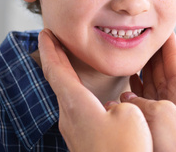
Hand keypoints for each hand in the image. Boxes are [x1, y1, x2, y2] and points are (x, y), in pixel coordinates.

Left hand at [38, 29, 151, 151]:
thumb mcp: (131, 117)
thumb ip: (122, 104)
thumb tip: (115, 107)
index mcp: (77, 105)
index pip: (56, 69)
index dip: (50, 49)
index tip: (45, 33)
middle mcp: (70, 117)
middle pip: (57, 80)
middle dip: (56, 59)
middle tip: (56, 43)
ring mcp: (75, 131)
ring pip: (68, 95)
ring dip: (67, 76)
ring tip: (72, 63)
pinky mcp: (84, 140)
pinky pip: (79, 109)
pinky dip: (80, 92)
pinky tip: (93, 95)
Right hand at [120, 32, 175, 151]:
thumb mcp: (163, 114)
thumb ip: (144, 100)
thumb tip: (128, 98)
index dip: (169, 41)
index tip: (164, 25)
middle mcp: (174, 100)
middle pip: (162, 67)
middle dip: (152, 50)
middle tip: (142, 35)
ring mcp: (163, 110)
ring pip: (151, 81)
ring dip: (142, 68)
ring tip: (132, 53)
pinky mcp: (152, 122)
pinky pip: (142, 98)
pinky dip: (133, 88)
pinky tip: (127, 82)